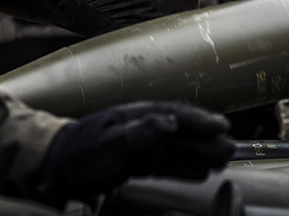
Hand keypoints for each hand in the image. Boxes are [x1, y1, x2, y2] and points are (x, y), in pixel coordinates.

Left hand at [33, 101, 233, 205]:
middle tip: (230, 147)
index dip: (200, 120)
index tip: (221, 126)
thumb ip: (138, 132)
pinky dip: (185, 168)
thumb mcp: (108, 142)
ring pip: (178, 149)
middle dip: (207, 139)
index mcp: (136, 115)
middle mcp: (142, 128)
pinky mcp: (138, 163)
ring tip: (223, 158)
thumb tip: (168, 121)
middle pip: (181, 133)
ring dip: (201, 154)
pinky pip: (168, 165)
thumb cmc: (78, 150)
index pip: (175, 115)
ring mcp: (141, 146)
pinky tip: (200, 172)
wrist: (57, 166)